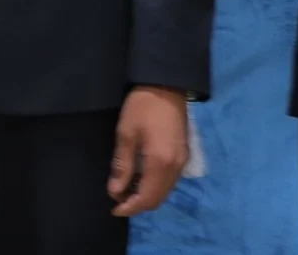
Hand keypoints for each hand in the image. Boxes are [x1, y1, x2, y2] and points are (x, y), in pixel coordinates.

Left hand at [110, 86, 190, 215]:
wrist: (166, 87)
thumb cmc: (141, 108)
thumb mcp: (125, 134)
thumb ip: (122, 166)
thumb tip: (115, 192)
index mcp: (161, 163)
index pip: (147, 197)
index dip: (130, 207)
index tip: (114, 209)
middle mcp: (176, 168)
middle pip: (158, 198)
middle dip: (138, 204)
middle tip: (117, 200)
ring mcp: (183, 162)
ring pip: (165, 191)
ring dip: (146, 196)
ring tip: (125, 191)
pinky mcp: (184, 156)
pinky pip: (169, 181)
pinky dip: (155, 186)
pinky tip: (139, 180)